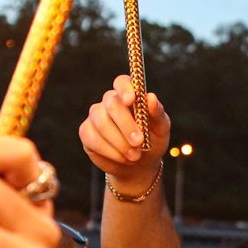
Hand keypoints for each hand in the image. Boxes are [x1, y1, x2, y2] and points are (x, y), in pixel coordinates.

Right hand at [78, 75, 169, 196]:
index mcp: (129, 95)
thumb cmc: (152, 141)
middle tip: (139, 142)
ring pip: (101, 123)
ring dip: (119, 142)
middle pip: (112, 104)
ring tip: (135, 156)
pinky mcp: (86, 133)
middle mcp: (110, 102)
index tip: (131, 100)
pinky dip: (110, 152)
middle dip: (126, 124)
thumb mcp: (161, 129)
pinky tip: (122, 158)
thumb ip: (157, 113)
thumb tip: (151, 98)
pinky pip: (93, 139)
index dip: (125, 89)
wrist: (141, 164)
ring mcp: (96, 116)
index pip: (122, 82)